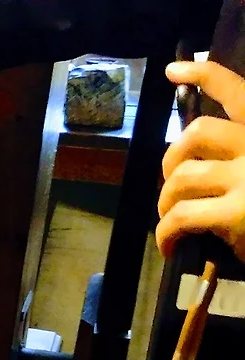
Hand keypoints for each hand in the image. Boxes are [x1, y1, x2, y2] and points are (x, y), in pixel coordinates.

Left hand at [158, 61, 244, 260]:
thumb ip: (240, 161)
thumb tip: (197, 166)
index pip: (240, 93)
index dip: (205, 75)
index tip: (174, 70)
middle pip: (197, 133)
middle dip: (173, 156)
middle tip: (171, 180)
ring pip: (183, 175)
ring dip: (167, 198)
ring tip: (170, 216)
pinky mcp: (238, 212)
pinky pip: (182, 216)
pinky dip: (166, 232)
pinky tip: (169, 245)